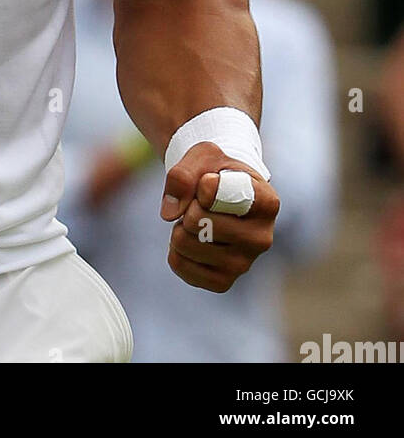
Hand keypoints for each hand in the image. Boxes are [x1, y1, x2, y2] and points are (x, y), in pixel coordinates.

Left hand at [161, 141, 278, 291]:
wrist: (219, 192)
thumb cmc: (214, 171)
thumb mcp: (202, 156)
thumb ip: (183, 175)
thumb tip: (171, 214)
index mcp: (267, 203)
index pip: (223, 194)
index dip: (204, 183)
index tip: (210, 178)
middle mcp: (262, 238)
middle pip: (197, 222)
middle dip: (187, 206)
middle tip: (200, 202)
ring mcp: (244, 264)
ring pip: (185, 244)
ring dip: (179, 226)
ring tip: (197, 220)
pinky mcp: (223, 281)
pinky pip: (180, 265)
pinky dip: (175, 249)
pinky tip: (192, 240)